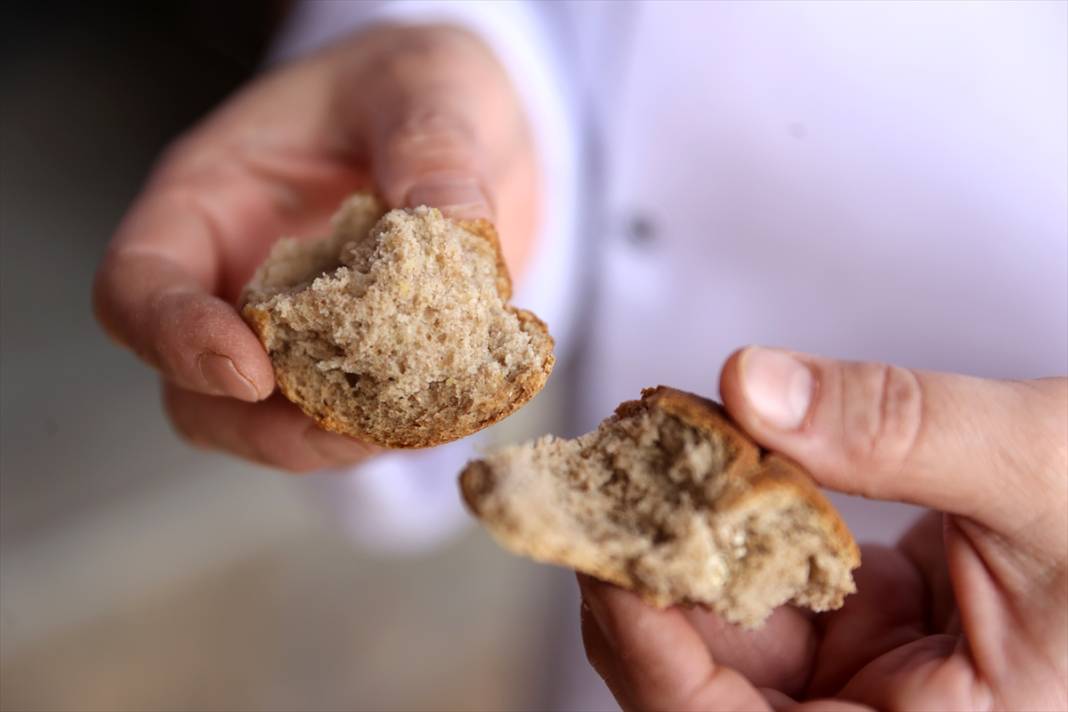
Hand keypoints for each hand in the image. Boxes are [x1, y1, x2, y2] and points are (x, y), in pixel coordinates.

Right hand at [92, 25, 536, 470]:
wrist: (473, 124)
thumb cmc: (415, 83)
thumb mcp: (426, 86)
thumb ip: (433, 148)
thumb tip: (454, 229)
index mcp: (211, 203)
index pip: (139, 286)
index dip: (175, 338)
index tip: (249, 373)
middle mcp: (240, 282)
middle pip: (199, 392)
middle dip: (267, 426)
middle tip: (351, 431)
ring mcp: (300, 334)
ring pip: (279, 427)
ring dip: (341, 443)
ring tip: (422, 421)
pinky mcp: (365, 364)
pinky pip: (360, 423)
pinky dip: (401, 431)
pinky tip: (458, 407)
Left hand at [579, 346, 1066, 710]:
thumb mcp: (1043, 470)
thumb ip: (900, 430)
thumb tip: (751, 386)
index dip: (655, 659)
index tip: (605, 554)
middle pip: (711, 688)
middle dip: (647, 583)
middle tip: (606, 484)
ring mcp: (869, 674)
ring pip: (728, 628)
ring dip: (682, 537)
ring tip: (652, 447)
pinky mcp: (862, 618)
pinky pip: (766, 578)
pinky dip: (732, 514)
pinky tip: (713, 449)